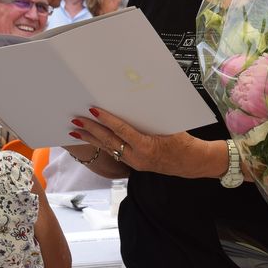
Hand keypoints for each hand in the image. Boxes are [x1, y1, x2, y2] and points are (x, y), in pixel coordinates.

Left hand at [70, 107, 226, 179]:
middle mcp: (137, 157)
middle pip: (109, 141)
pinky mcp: (134, 164)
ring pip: (108, 149)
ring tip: (75, 131)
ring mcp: (134, 163)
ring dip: (91, 139)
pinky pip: (114, 153)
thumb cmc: (183, 141)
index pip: (121, 131)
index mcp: (147, 146)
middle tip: (76, 120)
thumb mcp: (169, 126)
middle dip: (91, 130)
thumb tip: (133, 102)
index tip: (93, 110)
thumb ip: (149, 118)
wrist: (192, 162)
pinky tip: (92, 139)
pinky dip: (102, 145)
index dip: (106, 120)